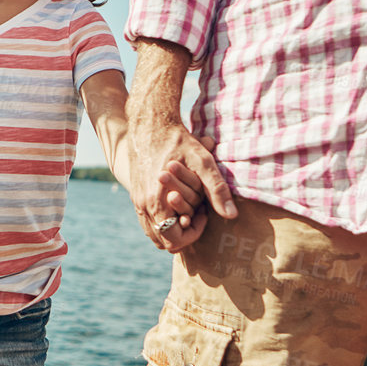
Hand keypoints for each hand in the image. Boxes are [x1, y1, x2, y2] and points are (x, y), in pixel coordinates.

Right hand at [127, 126, 234, 253]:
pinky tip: (176, 200)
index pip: (174, 240)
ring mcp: (137, 201)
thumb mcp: (202, 162)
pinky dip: (163, 218)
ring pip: (153, 233)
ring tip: (188, 208)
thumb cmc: (177, 141)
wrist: (149, 124)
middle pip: (163, 242)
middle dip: (184, 232)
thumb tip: (231, 215)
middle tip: (198, 213)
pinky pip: (148, 220)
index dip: (194, 233)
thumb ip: (216, 191)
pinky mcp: (135, 194)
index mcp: (156, 202)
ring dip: (172, 226)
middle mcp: (143, 206)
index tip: (205, 215)